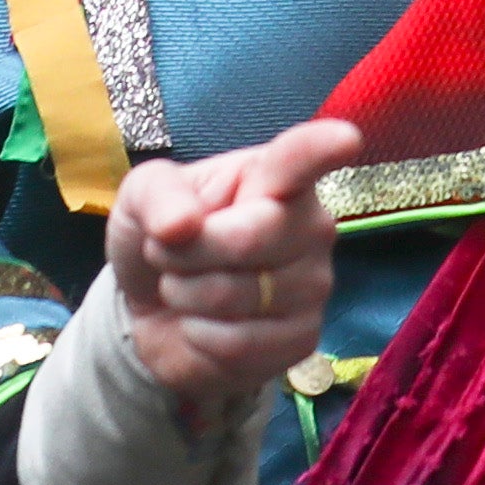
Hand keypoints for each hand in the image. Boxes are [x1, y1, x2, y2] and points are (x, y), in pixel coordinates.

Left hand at [102, 113, 356, 421]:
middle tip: (168, 254)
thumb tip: (182, 226)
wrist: (153, 311)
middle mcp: (310, 225)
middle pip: (251, 238)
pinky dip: (201, 338)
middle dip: (188, 252)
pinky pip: (241, 344)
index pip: (301, 159)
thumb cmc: (160, 237)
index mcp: (274, 175)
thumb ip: (157, 198)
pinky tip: (202, 326)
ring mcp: (314, 284)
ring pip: (238, 296)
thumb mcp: (140, 200)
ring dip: (187, 296)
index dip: (322, 148)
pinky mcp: (304, 337)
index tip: (345, 140)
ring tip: (187, 288)